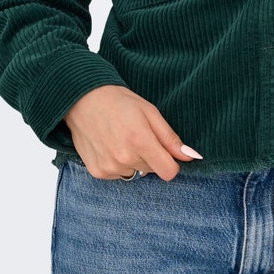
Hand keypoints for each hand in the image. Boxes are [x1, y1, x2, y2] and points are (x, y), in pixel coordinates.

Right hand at [64, 85, 201, 181]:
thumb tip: (191, 156)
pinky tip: (110, 144)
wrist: (83, 99)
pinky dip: (118, 163)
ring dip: (134, 160)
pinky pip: (119, 174)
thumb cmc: (119, 101)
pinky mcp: (97, 172)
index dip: (172, 162)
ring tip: (121, 137)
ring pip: (135, 172)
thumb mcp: (150, 112)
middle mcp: (124, 158)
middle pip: (152, 170)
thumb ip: (170, 138)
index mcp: (141, 141)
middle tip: (138, 134)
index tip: (166, 151)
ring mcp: (109, 167)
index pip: (169, 172)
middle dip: (151, 156)